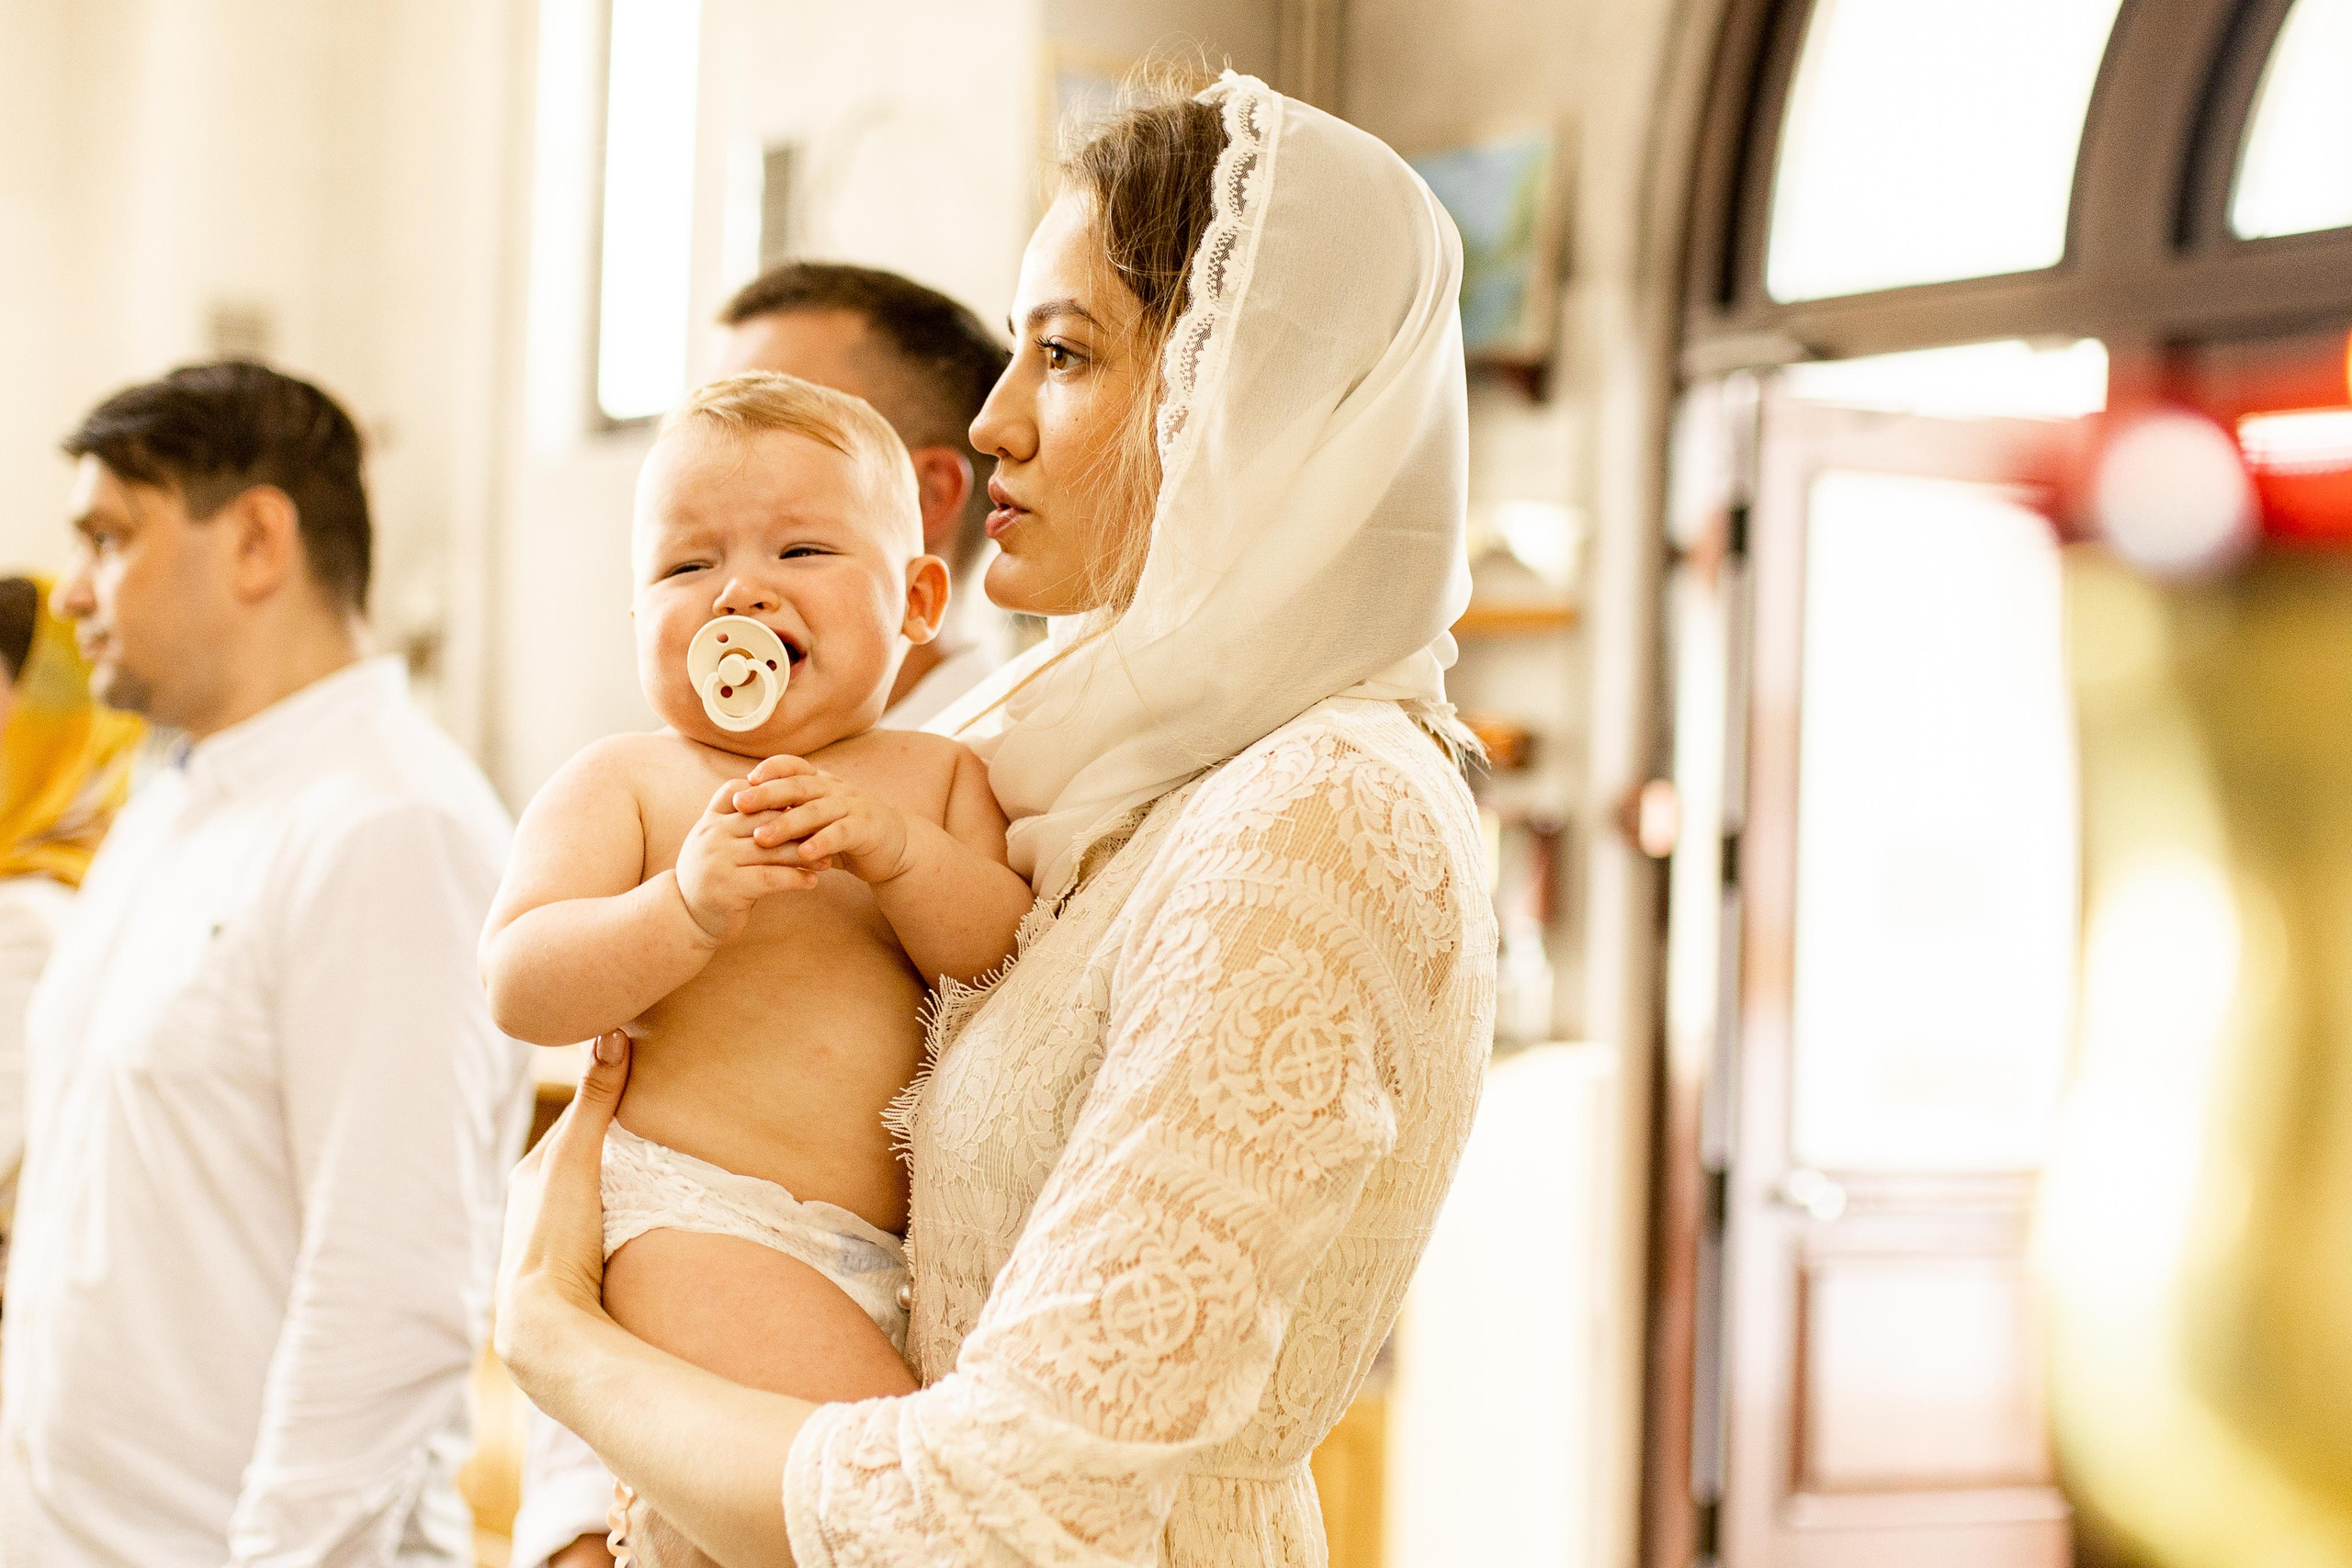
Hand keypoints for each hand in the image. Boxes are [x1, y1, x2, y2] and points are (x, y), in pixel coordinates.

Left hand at [496, 1031, 628, 1391]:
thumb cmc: (555, 1239)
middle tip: (662, 1127)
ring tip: (662, 1177)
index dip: (606, 1103)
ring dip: (619, 1189)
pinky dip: (620, 1221)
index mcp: (527, 1177)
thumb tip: (610, 1032)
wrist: (546, 1328)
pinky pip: (599, 1234)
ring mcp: (550, 1244)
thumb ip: (594, 1103)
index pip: (574, 1125)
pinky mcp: (572, 1275)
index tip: (643, 1082)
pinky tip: (647, 1227)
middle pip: (581, 1164)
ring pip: (590, 1201)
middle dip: (614, 1148)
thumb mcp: (576, 1161)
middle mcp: (530, 1208)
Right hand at [674, 776, 821, 942]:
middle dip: (799, 824)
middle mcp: (712, 834)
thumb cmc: (715, 875)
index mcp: (711, 819)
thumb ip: (742, 820)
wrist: (686, 916)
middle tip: (829, 831)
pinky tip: (812, 882)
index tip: (808, 801)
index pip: (745, 791)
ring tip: (828, 861)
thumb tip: (787, 799)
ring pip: (771, 849)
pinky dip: (794, 878)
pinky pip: (770, 878)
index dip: (776, 792)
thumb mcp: (720, 841)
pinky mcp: (728, 887)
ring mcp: (718, 859)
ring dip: (804, 854)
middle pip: (765, 819)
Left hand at [733, 755, 913, 885]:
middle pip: (799, 786)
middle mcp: (836, 789)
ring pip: (816, 811)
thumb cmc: (846, 833)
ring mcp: (853, 807)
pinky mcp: (867, 829)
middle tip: (740, 804)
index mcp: (822, 783)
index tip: (745, 780)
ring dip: (787, 823)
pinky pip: (842, 833)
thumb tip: (745, 814)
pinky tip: (804, 854)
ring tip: (761, 838)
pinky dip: (822, 842)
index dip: (771, 769)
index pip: (794, 766)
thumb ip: (790, 814)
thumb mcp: (817, 820)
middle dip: (767, 794)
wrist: (893, 847)